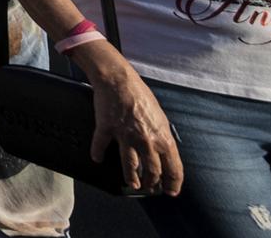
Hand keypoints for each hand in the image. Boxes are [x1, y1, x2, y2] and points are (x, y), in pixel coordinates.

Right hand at [83, 53, 183, 193]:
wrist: (118, 80)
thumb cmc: (140, 94)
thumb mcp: (161, 117)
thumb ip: (162, 135)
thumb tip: (163, 149)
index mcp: (162, 137)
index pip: (173, 168)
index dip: (173, 183)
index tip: (171, 190)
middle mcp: (146, 140)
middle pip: (152, 171)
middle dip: (152, 183)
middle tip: (150, 188)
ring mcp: (125, 136)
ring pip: (130, 166)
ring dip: (132, 178)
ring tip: (133, 183)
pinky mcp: (107, 129)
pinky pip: (101, 146)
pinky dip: (98, 154)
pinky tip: (98, 159)